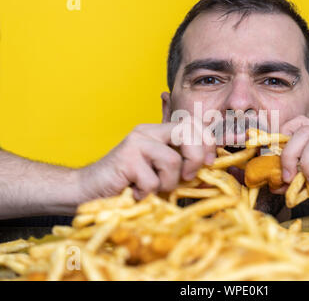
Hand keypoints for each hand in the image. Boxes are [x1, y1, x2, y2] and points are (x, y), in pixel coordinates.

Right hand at [76, 122, 215, 201]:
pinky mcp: (126, 158)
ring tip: (152, 188)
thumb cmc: (130, 184)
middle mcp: (147, 131)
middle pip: (187, 132)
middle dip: (195, 158)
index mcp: (159, 131)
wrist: (89, 189)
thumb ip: (183, 167)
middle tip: (188, 177)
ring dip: (167, 183)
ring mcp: (136, 142)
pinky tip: (135, 192)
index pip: (192, 123)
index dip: (208, 141)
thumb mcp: (161, 173)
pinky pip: (153, 180)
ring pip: (172, 161)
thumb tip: (211, 171)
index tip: (209, 162)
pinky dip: (147, 193)